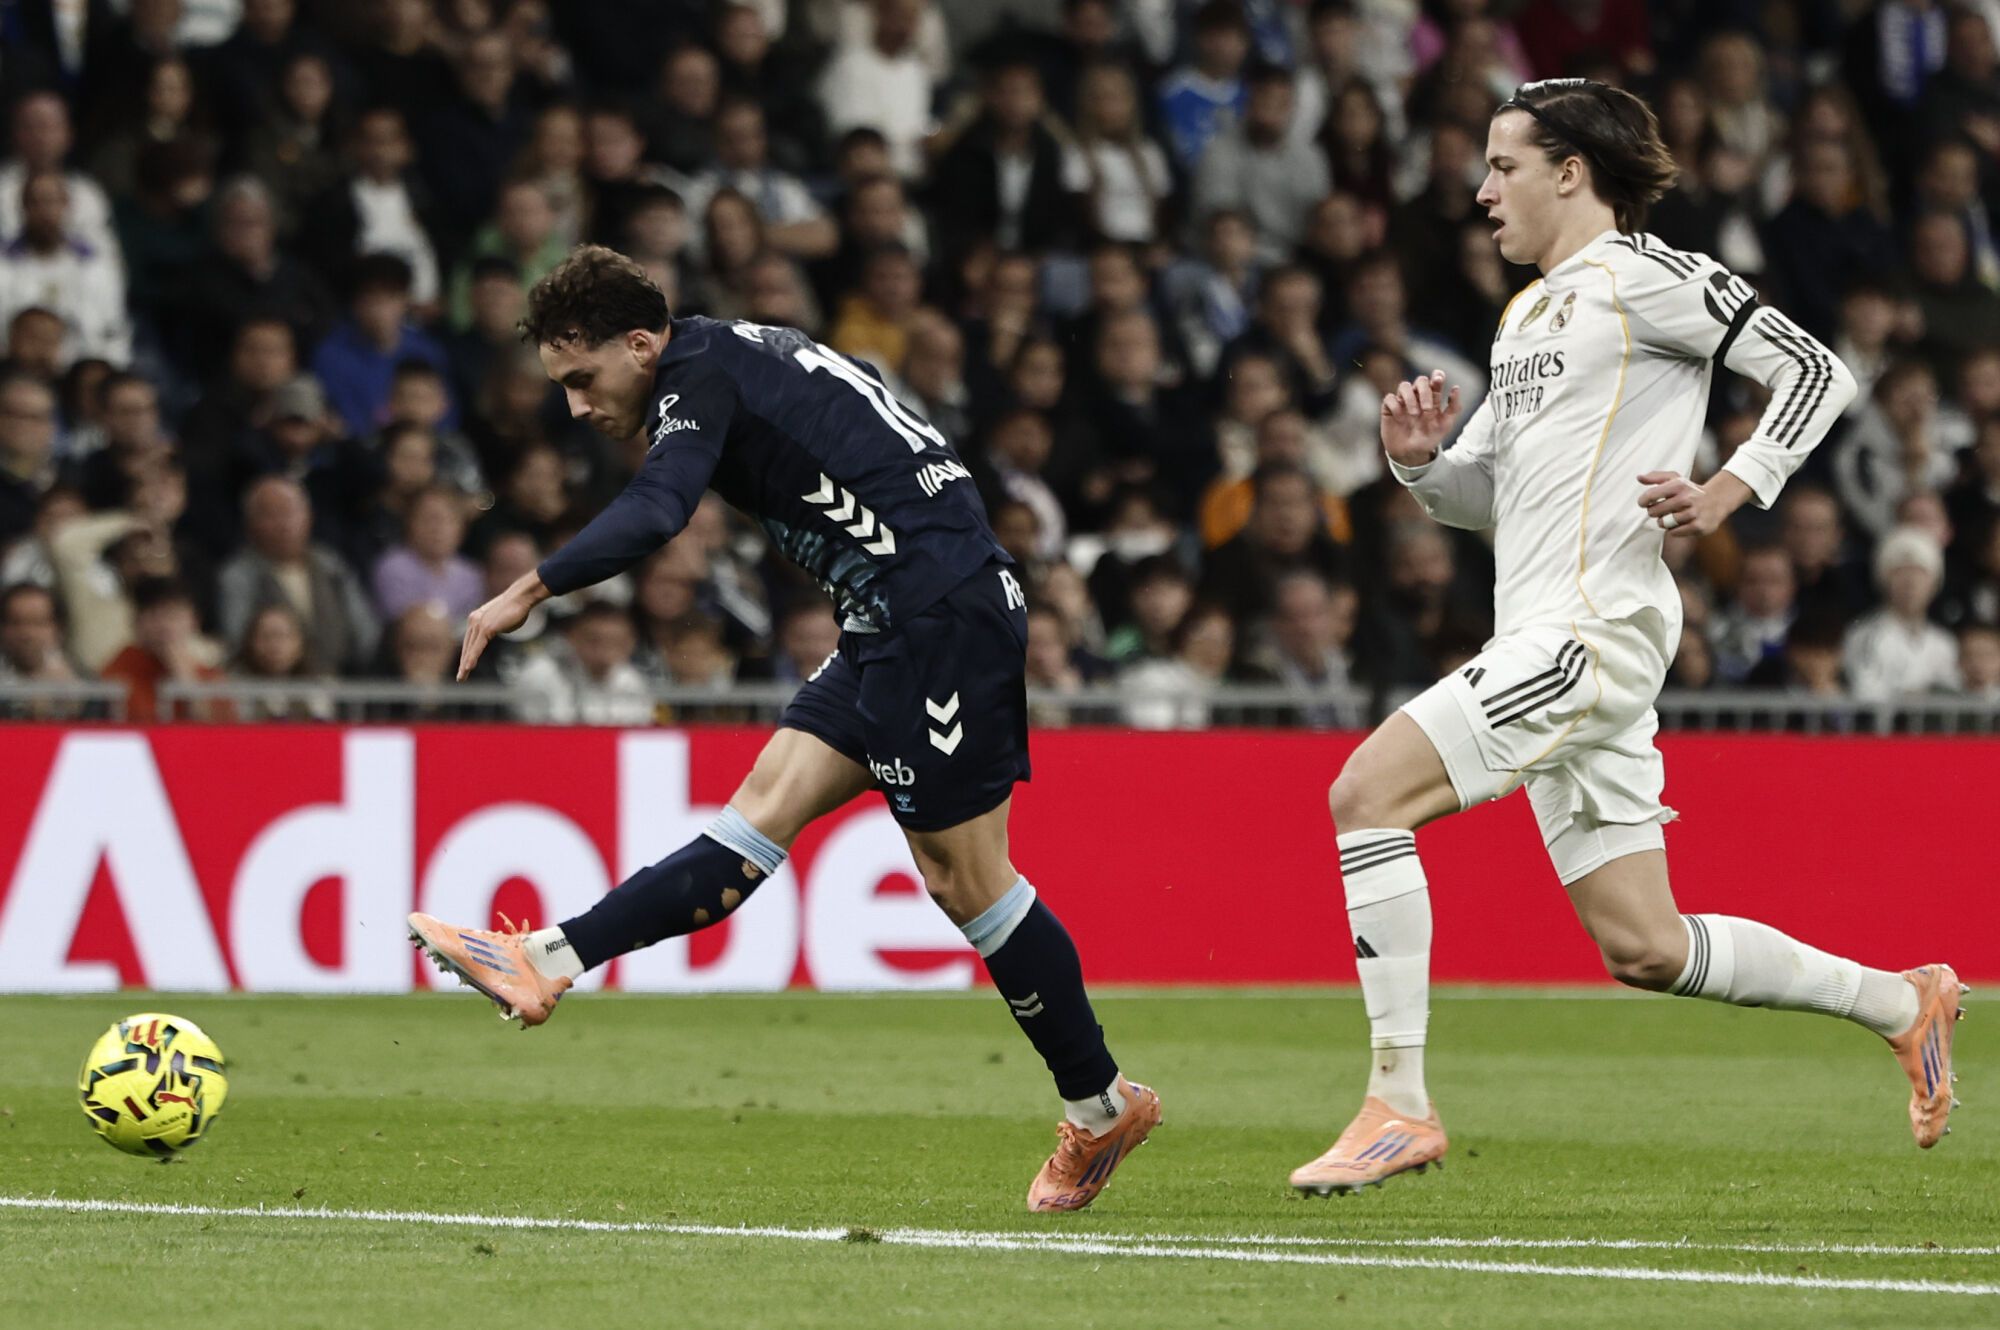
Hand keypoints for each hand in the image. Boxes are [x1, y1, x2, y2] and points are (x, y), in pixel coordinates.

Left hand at [458, 572, 547, 679]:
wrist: (521, 598)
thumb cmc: (516, 609)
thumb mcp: (503, 622)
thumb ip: (496, 629)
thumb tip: (496, 633)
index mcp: (476, 618)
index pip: (469, 641)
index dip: (467, 654)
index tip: (465, 666)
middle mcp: (474, 621)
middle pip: (467, 646)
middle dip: (463, 663)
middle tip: (460, 677)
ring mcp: (479, 624)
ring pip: (470, 649)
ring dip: (466, 665)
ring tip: (462, 677)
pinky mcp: (485, 628)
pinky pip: (477, 647)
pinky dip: (472, 658)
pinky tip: (468, 668)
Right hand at [1380, 370, 1462, 466]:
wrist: (1411, 454)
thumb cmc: (1429, 438)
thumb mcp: (1445, 425)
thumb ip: (1454, 407)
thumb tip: (1456, 387)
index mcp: (1432, 398)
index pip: (1435, 380)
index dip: (1437, 376)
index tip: (1438, 380)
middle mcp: (1417, 396)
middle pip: (1420, 380)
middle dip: (1425, 392)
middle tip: (1427, 409)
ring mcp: (1403, 401)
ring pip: (1404, 386)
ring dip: (1410, 398)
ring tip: (1414, 414)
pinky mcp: (1389, 408)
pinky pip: (1389, 398)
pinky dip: (1396, 407)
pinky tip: (1400, 419)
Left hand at [1636, 469, 1752, 537]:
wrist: (1717, 500)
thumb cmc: (1690, 490)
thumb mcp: (1675, 479)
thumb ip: (1656, 477)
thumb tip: (1639, 477)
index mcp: (1679, 485)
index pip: (1651, 495)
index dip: (1643, 501)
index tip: (1644, 503)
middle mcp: (1687, 498)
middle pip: (1654, 512)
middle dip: (1654, 512)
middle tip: (1661, 510)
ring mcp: (1693, 513)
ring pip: (1663, 523)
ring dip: (1664, 521)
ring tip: (1671, 516)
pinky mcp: (1698, 526)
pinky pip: (1673, 532)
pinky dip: (1673, 529)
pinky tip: (1680, 523)